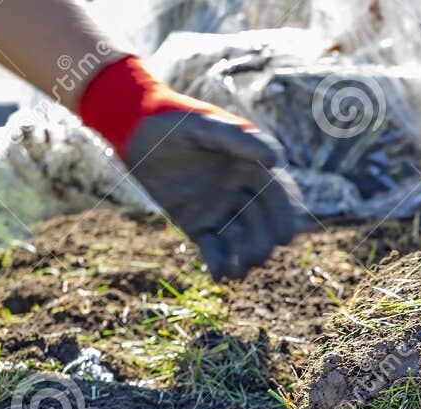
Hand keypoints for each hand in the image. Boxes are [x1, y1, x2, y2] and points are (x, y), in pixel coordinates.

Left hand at [78, 56, 302, 278]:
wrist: (135, 130)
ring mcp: (217, 209)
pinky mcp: (195, 223)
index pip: (276, 195)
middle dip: (262, 242)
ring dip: (243, 257)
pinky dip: (217, 262)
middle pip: (260, 223)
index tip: (285, 237)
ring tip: (239, 272)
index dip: (283, 216)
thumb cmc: (174, 121)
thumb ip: (240, 140)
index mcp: (249, 167)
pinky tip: (219, 275)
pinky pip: (212, 247)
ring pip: (240, 239)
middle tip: (257, 257)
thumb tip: (278, 160)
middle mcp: (238, 190)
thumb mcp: (206, 126)